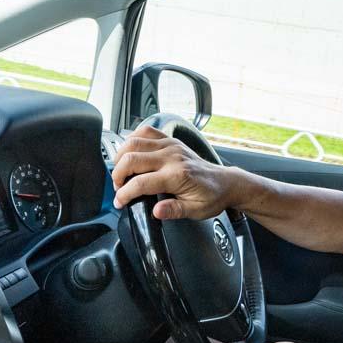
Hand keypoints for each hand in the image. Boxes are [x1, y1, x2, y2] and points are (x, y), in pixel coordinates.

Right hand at [111, 126, 238, 219]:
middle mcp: (172, 157)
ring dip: (121, 156)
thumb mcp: (195, 211)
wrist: (225, 183)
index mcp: (177, 176)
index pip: (140, 183)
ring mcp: (171, 145)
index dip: (124, 194)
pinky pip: (146, 131)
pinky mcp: (171, 140)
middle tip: (119, 188)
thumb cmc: (211, 197)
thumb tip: (156, 211)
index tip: (120, 202)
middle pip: (131, 158)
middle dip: (117, 174)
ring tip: (121, 171)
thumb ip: (174, 211)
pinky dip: (132, 139)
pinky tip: (130, 152)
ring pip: (134, 141)